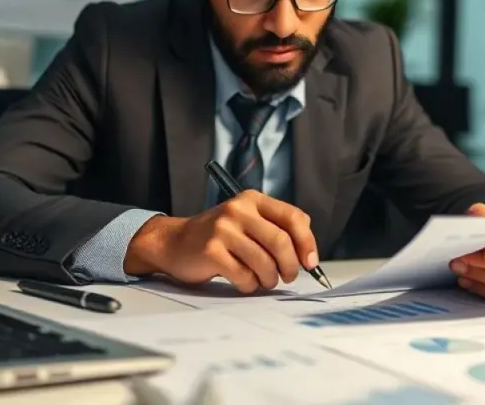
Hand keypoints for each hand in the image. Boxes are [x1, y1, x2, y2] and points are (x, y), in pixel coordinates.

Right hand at [124, 190, 318, 293]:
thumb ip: (276, 228)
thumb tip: (308, 254)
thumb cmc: (217, 237)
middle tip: (288, 277)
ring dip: (270, 279)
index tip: (311, 263)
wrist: (173, 242)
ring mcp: (223, 230)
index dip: (307, 243)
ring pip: (264, 262)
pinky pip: (244, 276)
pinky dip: (250, 285)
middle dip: (291, 266)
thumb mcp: (247, 221)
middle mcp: (238, 210)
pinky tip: (244, 282)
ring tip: (265, 281)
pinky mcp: (211, 251)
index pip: (293, 217)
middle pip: (281, 241)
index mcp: (252, 200)